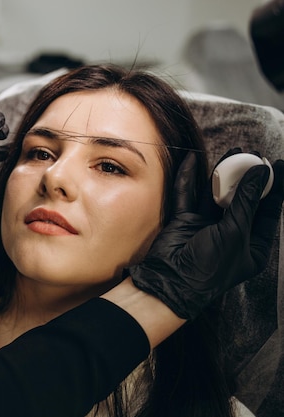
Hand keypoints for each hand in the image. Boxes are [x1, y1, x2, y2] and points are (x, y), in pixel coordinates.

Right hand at [130, 151, 283, 319]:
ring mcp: (207, 227)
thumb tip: (260, 173)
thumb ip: (246, 201)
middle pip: (242, 199)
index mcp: (252, 245)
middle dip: (247, 176)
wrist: (172, 280)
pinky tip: (193, 160)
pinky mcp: (185, 221)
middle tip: (252, 155)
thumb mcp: (236, 232)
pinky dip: (189, 178)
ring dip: (223, 174)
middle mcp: (231, 234)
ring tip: (232, 153)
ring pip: (216, 194)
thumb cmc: (210, 266)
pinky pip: (187, 195)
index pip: (268, 211)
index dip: (275, 187)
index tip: (280, 164)